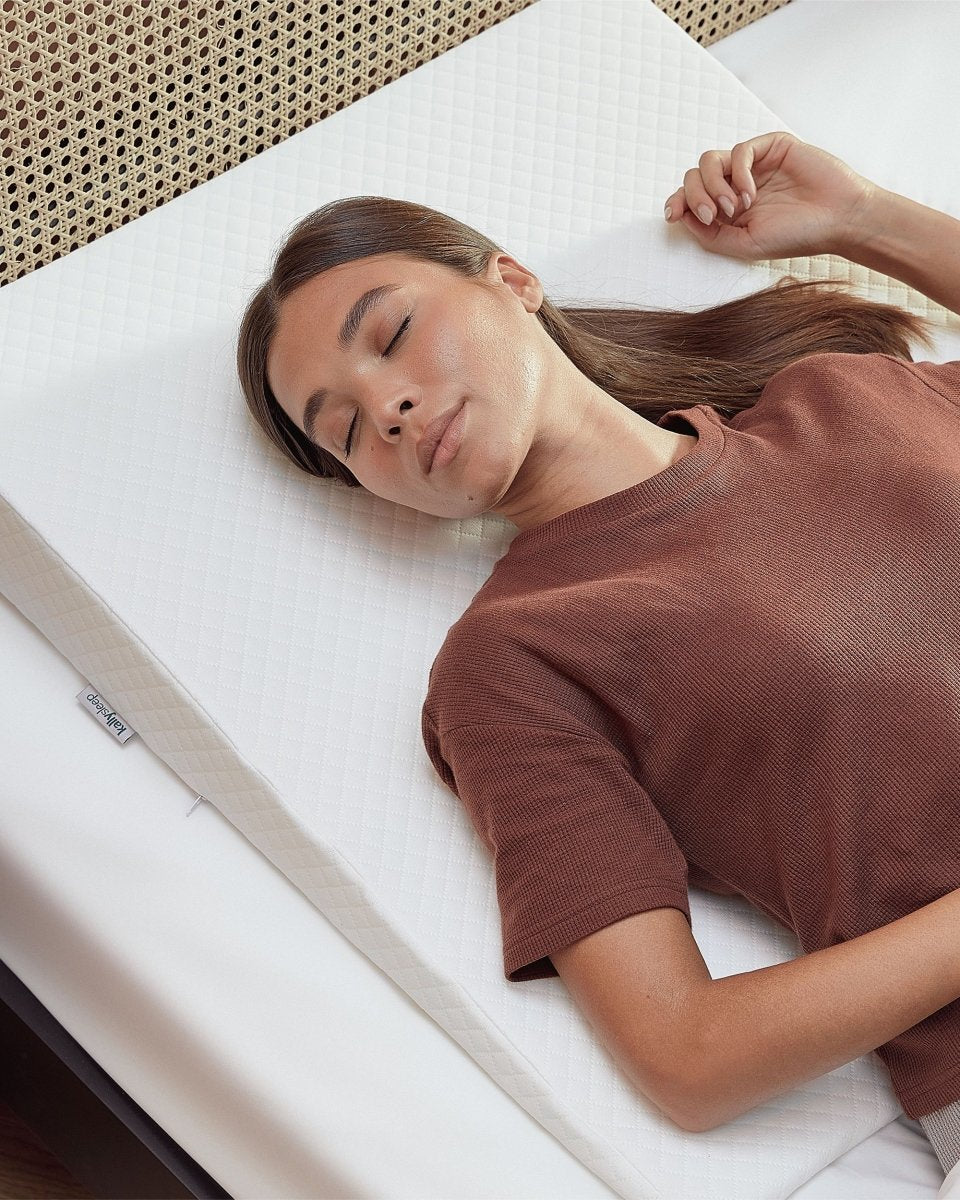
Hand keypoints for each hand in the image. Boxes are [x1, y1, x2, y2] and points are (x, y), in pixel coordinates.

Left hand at [663, 130, 877, 260]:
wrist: (838, 220)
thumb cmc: (795, 236)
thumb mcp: (744, 245)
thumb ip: (710, 235)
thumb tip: (681, 216)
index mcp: (728, 209)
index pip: (690, 197)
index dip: (677, 201)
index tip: (672, 214)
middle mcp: (736, 185)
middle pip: (694, 176)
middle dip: (695, 196)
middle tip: (711, 215)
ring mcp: (753, 165)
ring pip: (709, 161)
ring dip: (713, 185)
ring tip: (735, 207)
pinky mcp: (771, 147)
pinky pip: (738, 151)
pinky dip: (737, 172)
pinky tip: (750, 194)